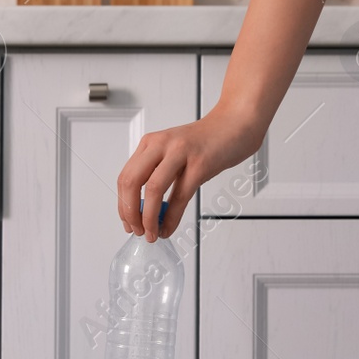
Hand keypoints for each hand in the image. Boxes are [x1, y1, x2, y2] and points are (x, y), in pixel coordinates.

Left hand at [116, 106, 264, 239]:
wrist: (235, 124)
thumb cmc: (207, 142)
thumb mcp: (174, 153)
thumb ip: (158, 174)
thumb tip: (145, 209)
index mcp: (151, 143)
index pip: (125, 177)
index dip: (123, 205)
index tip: (127, 222)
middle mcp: (161, 145)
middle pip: (131, 182)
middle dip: (130, 213)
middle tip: (136, 230)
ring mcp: (180, 153)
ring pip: (152, 190)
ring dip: (148, 218)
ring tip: (152, 234)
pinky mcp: (200, 164)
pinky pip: (180, 197)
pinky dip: (171, 218)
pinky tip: (169, 228)